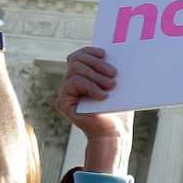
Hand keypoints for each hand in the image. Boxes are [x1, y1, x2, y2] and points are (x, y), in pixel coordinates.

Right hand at [56, 46, 133, 169]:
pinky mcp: (63, 102)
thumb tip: (118, 50)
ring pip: (75, 69)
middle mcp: (70, 82)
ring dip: (96, 75)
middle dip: (97, 64)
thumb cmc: (119, 108)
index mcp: (83, 75)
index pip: (79, 55)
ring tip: (111, 86)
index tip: (105, 54)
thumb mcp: (118, 84)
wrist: (115, 132)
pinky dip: (90, 86)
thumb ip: (111, 68)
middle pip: (76, 59)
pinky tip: (103, 96)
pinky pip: (73, 82)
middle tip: (114, 74)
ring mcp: (65, 92)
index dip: (90, 51)